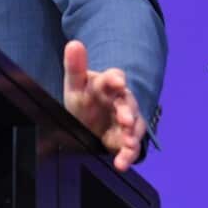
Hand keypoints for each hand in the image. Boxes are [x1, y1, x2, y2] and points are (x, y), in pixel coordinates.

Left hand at [62, 40, 146, 171]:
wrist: (88, 123)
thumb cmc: (84, 100)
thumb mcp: (76, 84)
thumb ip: (74, 66)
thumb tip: (74, 44)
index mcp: (107, 85)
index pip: (114, 78)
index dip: (116, 79)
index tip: (117, 82)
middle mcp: (120, 101)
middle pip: (127, 104)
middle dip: (128, 111)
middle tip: (125, 118)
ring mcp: (124, 121)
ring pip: (134, 126)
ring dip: (132, 135)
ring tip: (128, 144)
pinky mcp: (124, 140)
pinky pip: (130, 147)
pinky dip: (127, 155)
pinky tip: (121, 163)